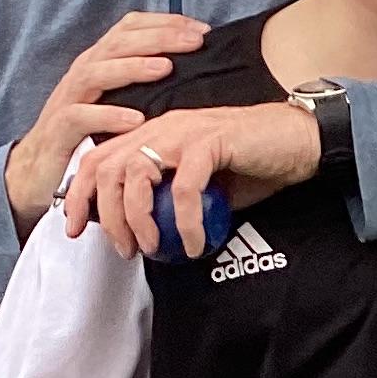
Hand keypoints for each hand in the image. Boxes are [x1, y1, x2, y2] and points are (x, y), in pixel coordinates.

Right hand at [4, 10, 207, 235]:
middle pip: (118, 42)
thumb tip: (190, 73)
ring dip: (133, 68)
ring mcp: (68, 99)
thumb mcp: (118, 104)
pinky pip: (80, 117)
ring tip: (166, 68)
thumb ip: (144, 87)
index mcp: (99, 63)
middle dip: (158, 37)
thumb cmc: (87, 137)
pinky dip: (107, 115)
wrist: (36, 172)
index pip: (129, 28)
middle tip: (196, 42)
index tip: (203, 31)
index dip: (164, 23)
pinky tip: (136, 119)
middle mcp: (82, 74)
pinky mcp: (58, 130)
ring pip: (96, 71)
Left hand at [64, 101, 318, 258]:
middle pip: (107, 168)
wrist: (299, 141)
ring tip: (155, 248)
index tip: (76, 229)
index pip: (99, 159)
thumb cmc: (254, 165)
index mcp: (154, 135)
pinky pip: (185, 189)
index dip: (80, 195)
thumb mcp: (203, 187)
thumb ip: (172, 203)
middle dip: (105, 214)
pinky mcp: (211, 142)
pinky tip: (196, 244)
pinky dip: (186, 222)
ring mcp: (184, 132)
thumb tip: (151, 238)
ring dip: (138, 219)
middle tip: (123, 249)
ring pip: (136, 175)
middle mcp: (162, 128)